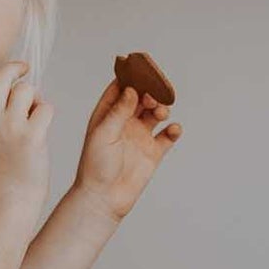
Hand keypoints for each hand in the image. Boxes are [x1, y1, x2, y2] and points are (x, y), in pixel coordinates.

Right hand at [0, 48, 53, 211]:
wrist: (10, 201)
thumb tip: (12, 87)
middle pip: (2, 76)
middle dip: (15, 69)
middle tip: (23, 69)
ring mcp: (9, 128)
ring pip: (27, 89)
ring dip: (33, 100)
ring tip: (29, 120)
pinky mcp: (30, 136)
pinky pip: (45, 107)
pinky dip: (45, 115)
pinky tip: (39, 132)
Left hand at [73, 80, 182, 221]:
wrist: (103, 199)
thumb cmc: (95, 167)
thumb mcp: (103, 134)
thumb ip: (118, 111)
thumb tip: (131, 90)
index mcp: (107, 116)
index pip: (120, 89)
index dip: (131, 77)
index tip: (141, 68)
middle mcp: (124, 123)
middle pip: (141, 98)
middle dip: (150, 91)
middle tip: (153, 94)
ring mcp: (139, 137)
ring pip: (156, 114)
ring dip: (161, 108)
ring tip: (161, 113)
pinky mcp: (152, 153)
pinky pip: (168, 137)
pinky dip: (174, 130)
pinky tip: (173, 129)